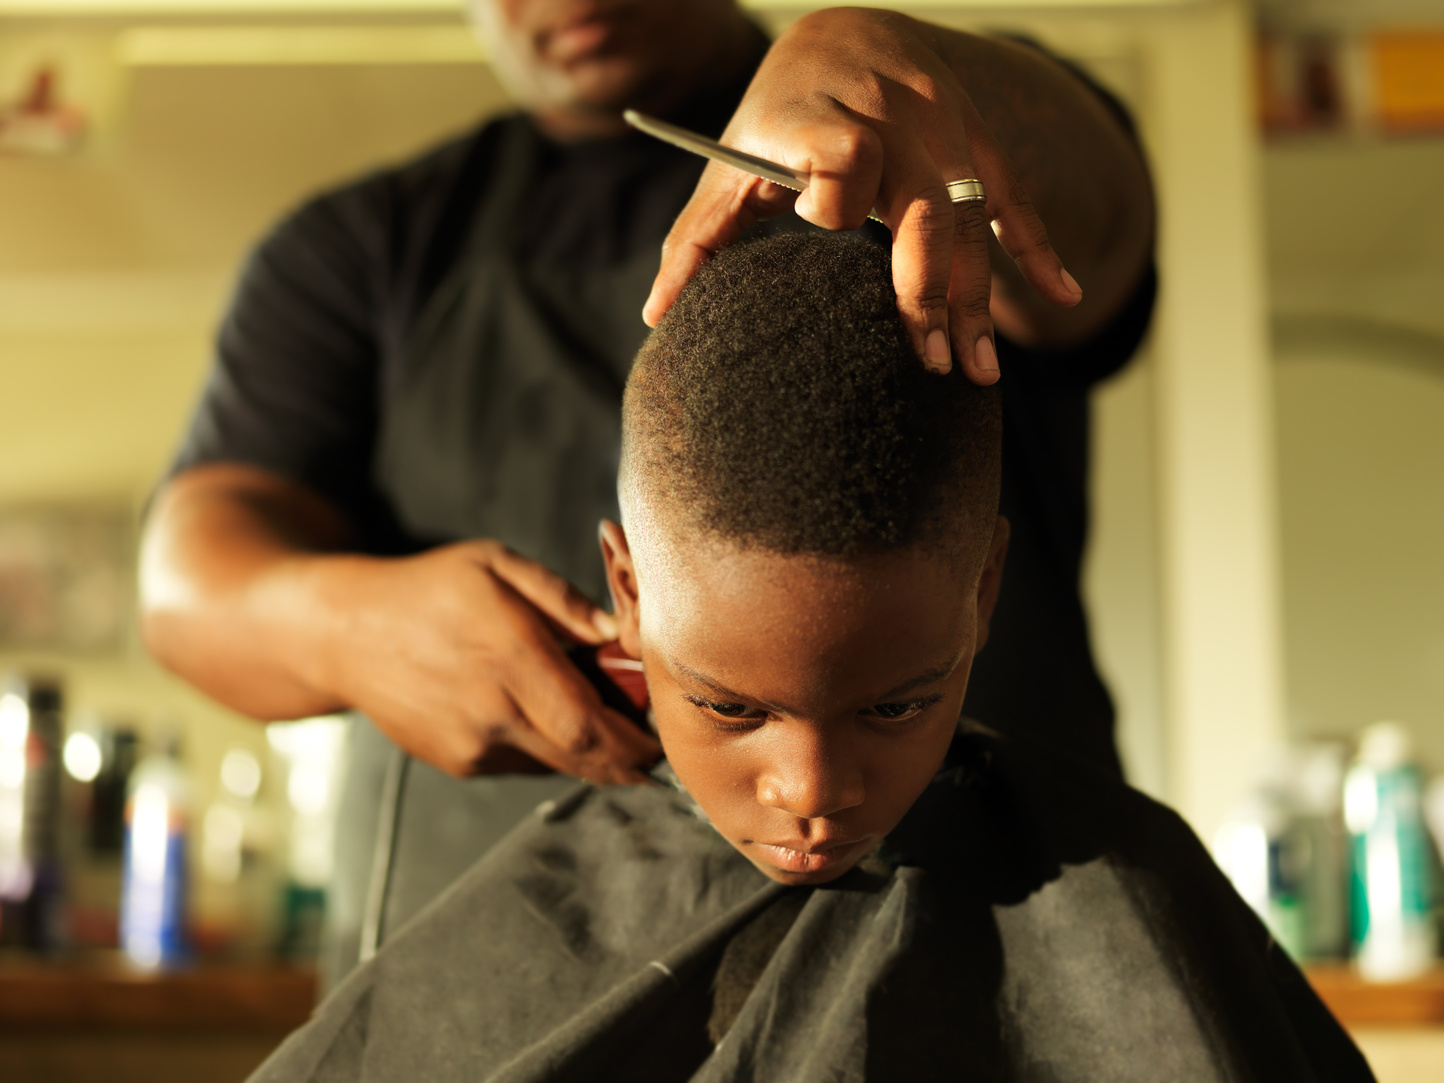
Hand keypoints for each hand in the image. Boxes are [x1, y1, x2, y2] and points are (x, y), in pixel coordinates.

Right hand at [312, 540, 661, 783]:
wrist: (345, 634)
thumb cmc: (430, 588)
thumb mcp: (497, 564)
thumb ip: (563, 599)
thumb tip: (620, 634)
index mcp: (509, 654)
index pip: (588, 721)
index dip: (633, 740)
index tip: (659, 739)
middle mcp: (490, 709)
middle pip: (581, 757)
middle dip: (626, 760)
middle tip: (651, 753)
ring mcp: (470, 743)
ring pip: (555, 765)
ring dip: (590, 756)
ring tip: (608, 730)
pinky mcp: (457, 761)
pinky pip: (522, 764)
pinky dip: (547, 750)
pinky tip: (546, 720)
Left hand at [643, 8, 1082, 383]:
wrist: (850, 35)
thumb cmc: (777, 115)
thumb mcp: (731, 166)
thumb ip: (696, 240)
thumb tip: (656, 316)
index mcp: (821, 115)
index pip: (842, 156)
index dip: (834, 198)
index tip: (825, 225)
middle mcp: (893, 117)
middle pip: (923, 209)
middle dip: (928, 291)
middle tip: (930, 366)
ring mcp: (947, 131)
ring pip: (972, 220)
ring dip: (979, 301)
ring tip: (978, 372)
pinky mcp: (978, 147)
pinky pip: (1015, 201)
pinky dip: (1039, 250)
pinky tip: (1063, 295)